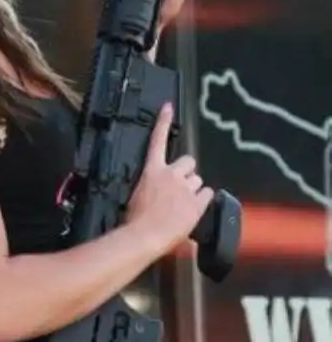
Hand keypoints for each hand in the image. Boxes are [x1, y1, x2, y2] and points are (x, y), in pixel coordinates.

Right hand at [126, 102, 213, 254]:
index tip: (168, 106)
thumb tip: (155, 199)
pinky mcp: (197, 201)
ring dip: (194, 188)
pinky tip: (194, 209)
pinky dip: (203, 200)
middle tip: (181, 186)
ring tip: (184, 204)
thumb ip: (149, 194)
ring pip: (198, 179)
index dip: (163, 122)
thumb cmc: (133, 221)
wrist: (145, 235)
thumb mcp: (136, 201)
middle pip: (189, 161)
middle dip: (187, 171)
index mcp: (151, 172)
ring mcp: (185, 187)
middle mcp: (170, 174)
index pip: (157, 141)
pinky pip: (208, 194)